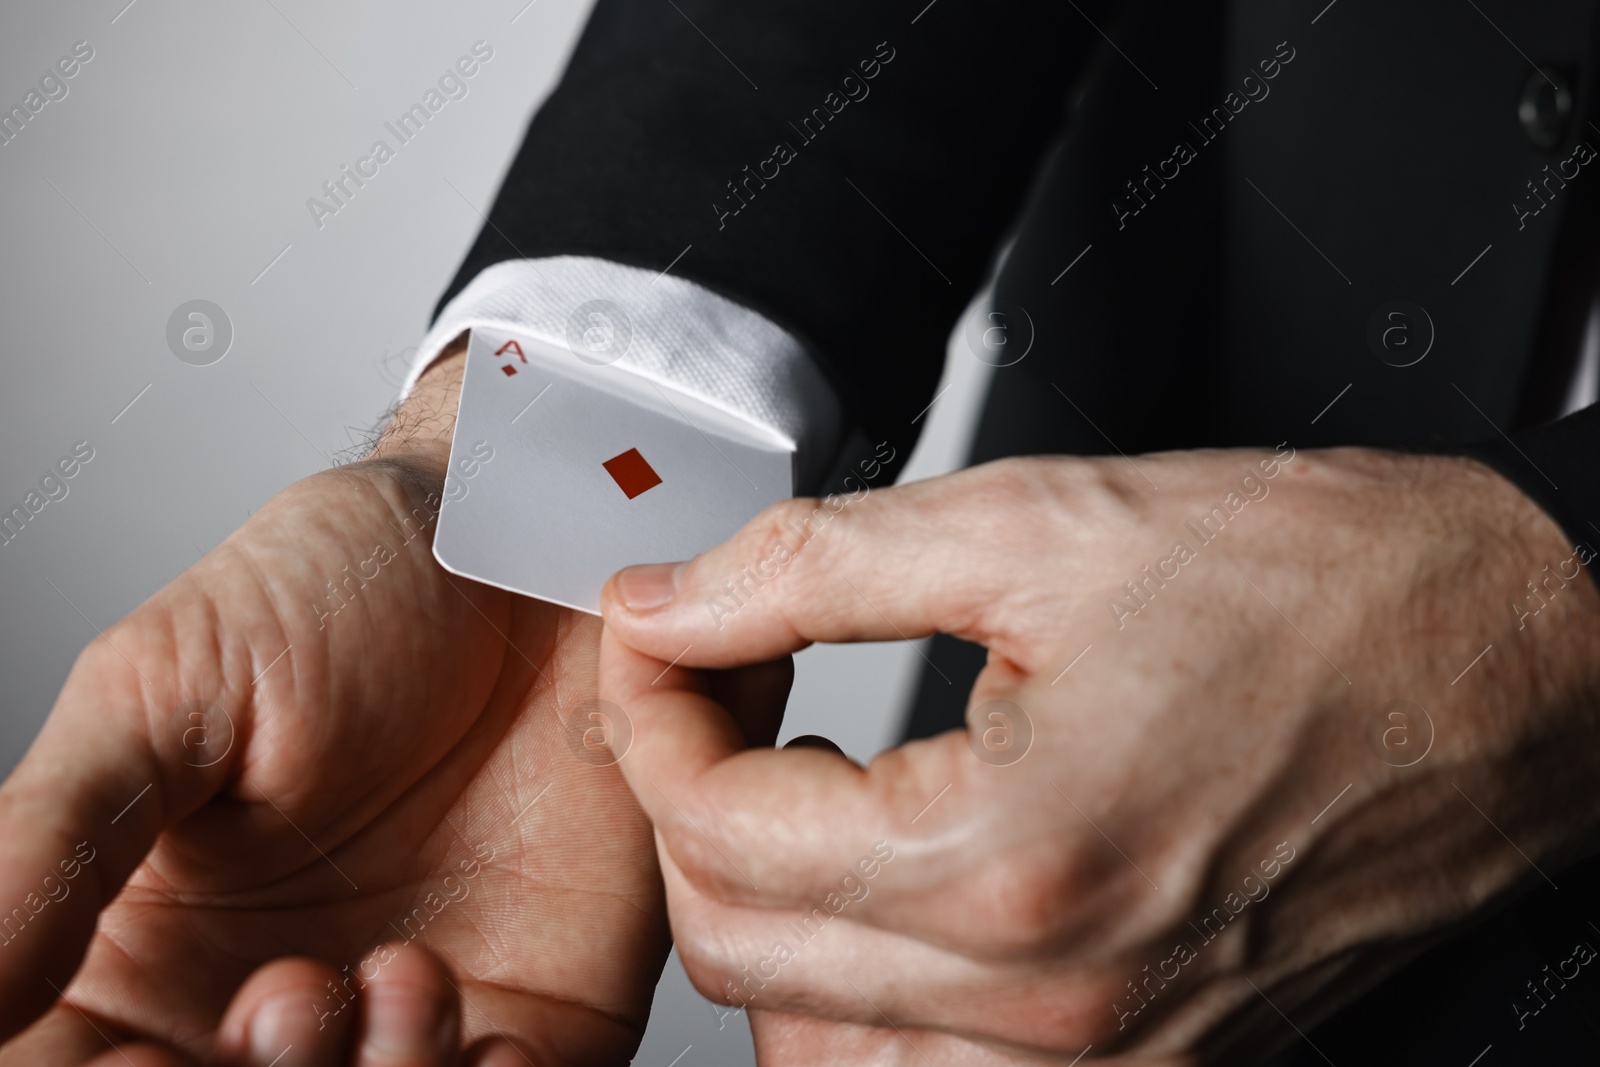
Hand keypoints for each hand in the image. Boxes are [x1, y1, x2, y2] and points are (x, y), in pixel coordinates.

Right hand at [0, 348, 669, 1065]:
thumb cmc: (339, 588)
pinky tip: (464, 1004)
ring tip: (392, 973)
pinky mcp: (544, 1011)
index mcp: (154, 951)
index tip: (139, 1064)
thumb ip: (56, 843)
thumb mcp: (163, 691)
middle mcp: (281, 1008)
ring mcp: (416, 1019)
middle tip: (287, 999)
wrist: (524, 548)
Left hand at [597, 448, 1599, 1063]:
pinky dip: (859, 991)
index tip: (667, 632)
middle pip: (733, 951)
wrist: (1509, 660)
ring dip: (763, 911)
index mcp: (1006, 860)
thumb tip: (665, 599)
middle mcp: (1047, 1001)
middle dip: (686, 806)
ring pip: (810, 1042)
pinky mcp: (1143, 1060)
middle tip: (720, 690)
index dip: (654, 712)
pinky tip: (887, 882)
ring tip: (800, 785)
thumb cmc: (1320, 588)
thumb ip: (809, 568)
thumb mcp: (1036, 526)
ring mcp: (1099, 1057)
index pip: (712, 831)